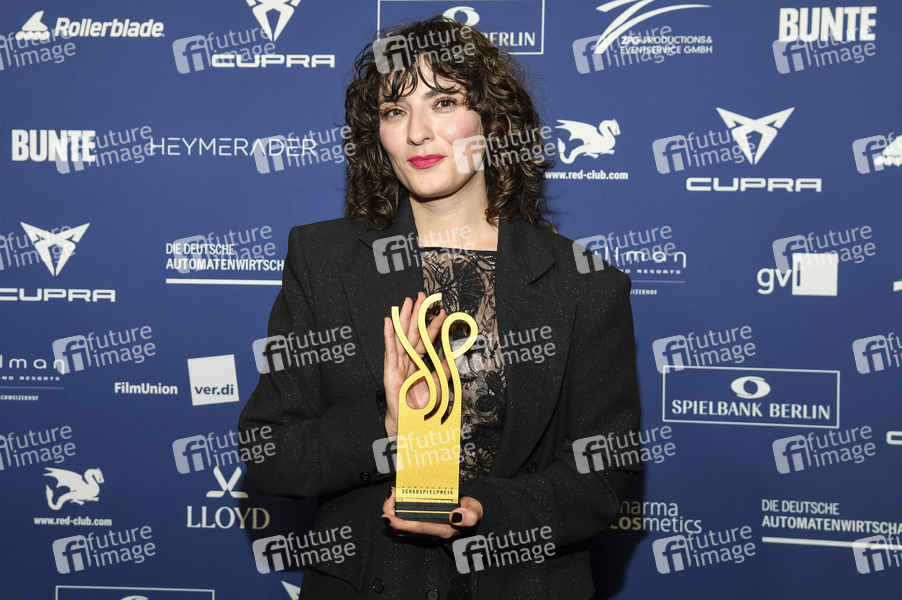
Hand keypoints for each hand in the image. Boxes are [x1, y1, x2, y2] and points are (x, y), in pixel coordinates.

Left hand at [381, 487, 482, 538]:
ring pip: (402, 527)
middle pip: (404, 530)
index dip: (400, 523)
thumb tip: (454, 516)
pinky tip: (398, 499)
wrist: (473, 516)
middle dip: (391, 515)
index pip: (417, 528)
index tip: (387, 516)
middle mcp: (431, 532)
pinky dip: (398, 512)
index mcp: (442, 529)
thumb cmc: (471, 513)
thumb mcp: (475, 512)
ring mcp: (426, 530)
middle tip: (390, 495)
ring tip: (392, 495)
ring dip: (393, 513)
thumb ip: (469, 515)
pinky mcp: (423, 525)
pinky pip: (406, 523)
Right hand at [383, 292, 449, 436]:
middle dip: (417, 314)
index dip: (433, 325)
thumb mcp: (438, 385)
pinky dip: (389, 336)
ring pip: (401, 337)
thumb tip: (455, 355)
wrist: (410, 424)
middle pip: (412, 333)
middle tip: (422, 296)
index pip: (426, 340)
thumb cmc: (422, 407)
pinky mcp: (389, 372)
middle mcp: (407, 361)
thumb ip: (444, 369)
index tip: (441, 312)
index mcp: (418, 363)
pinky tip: (388, 321)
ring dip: (403, 319)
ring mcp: (397, 365)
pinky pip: (390, 351)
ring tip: (407, 302)